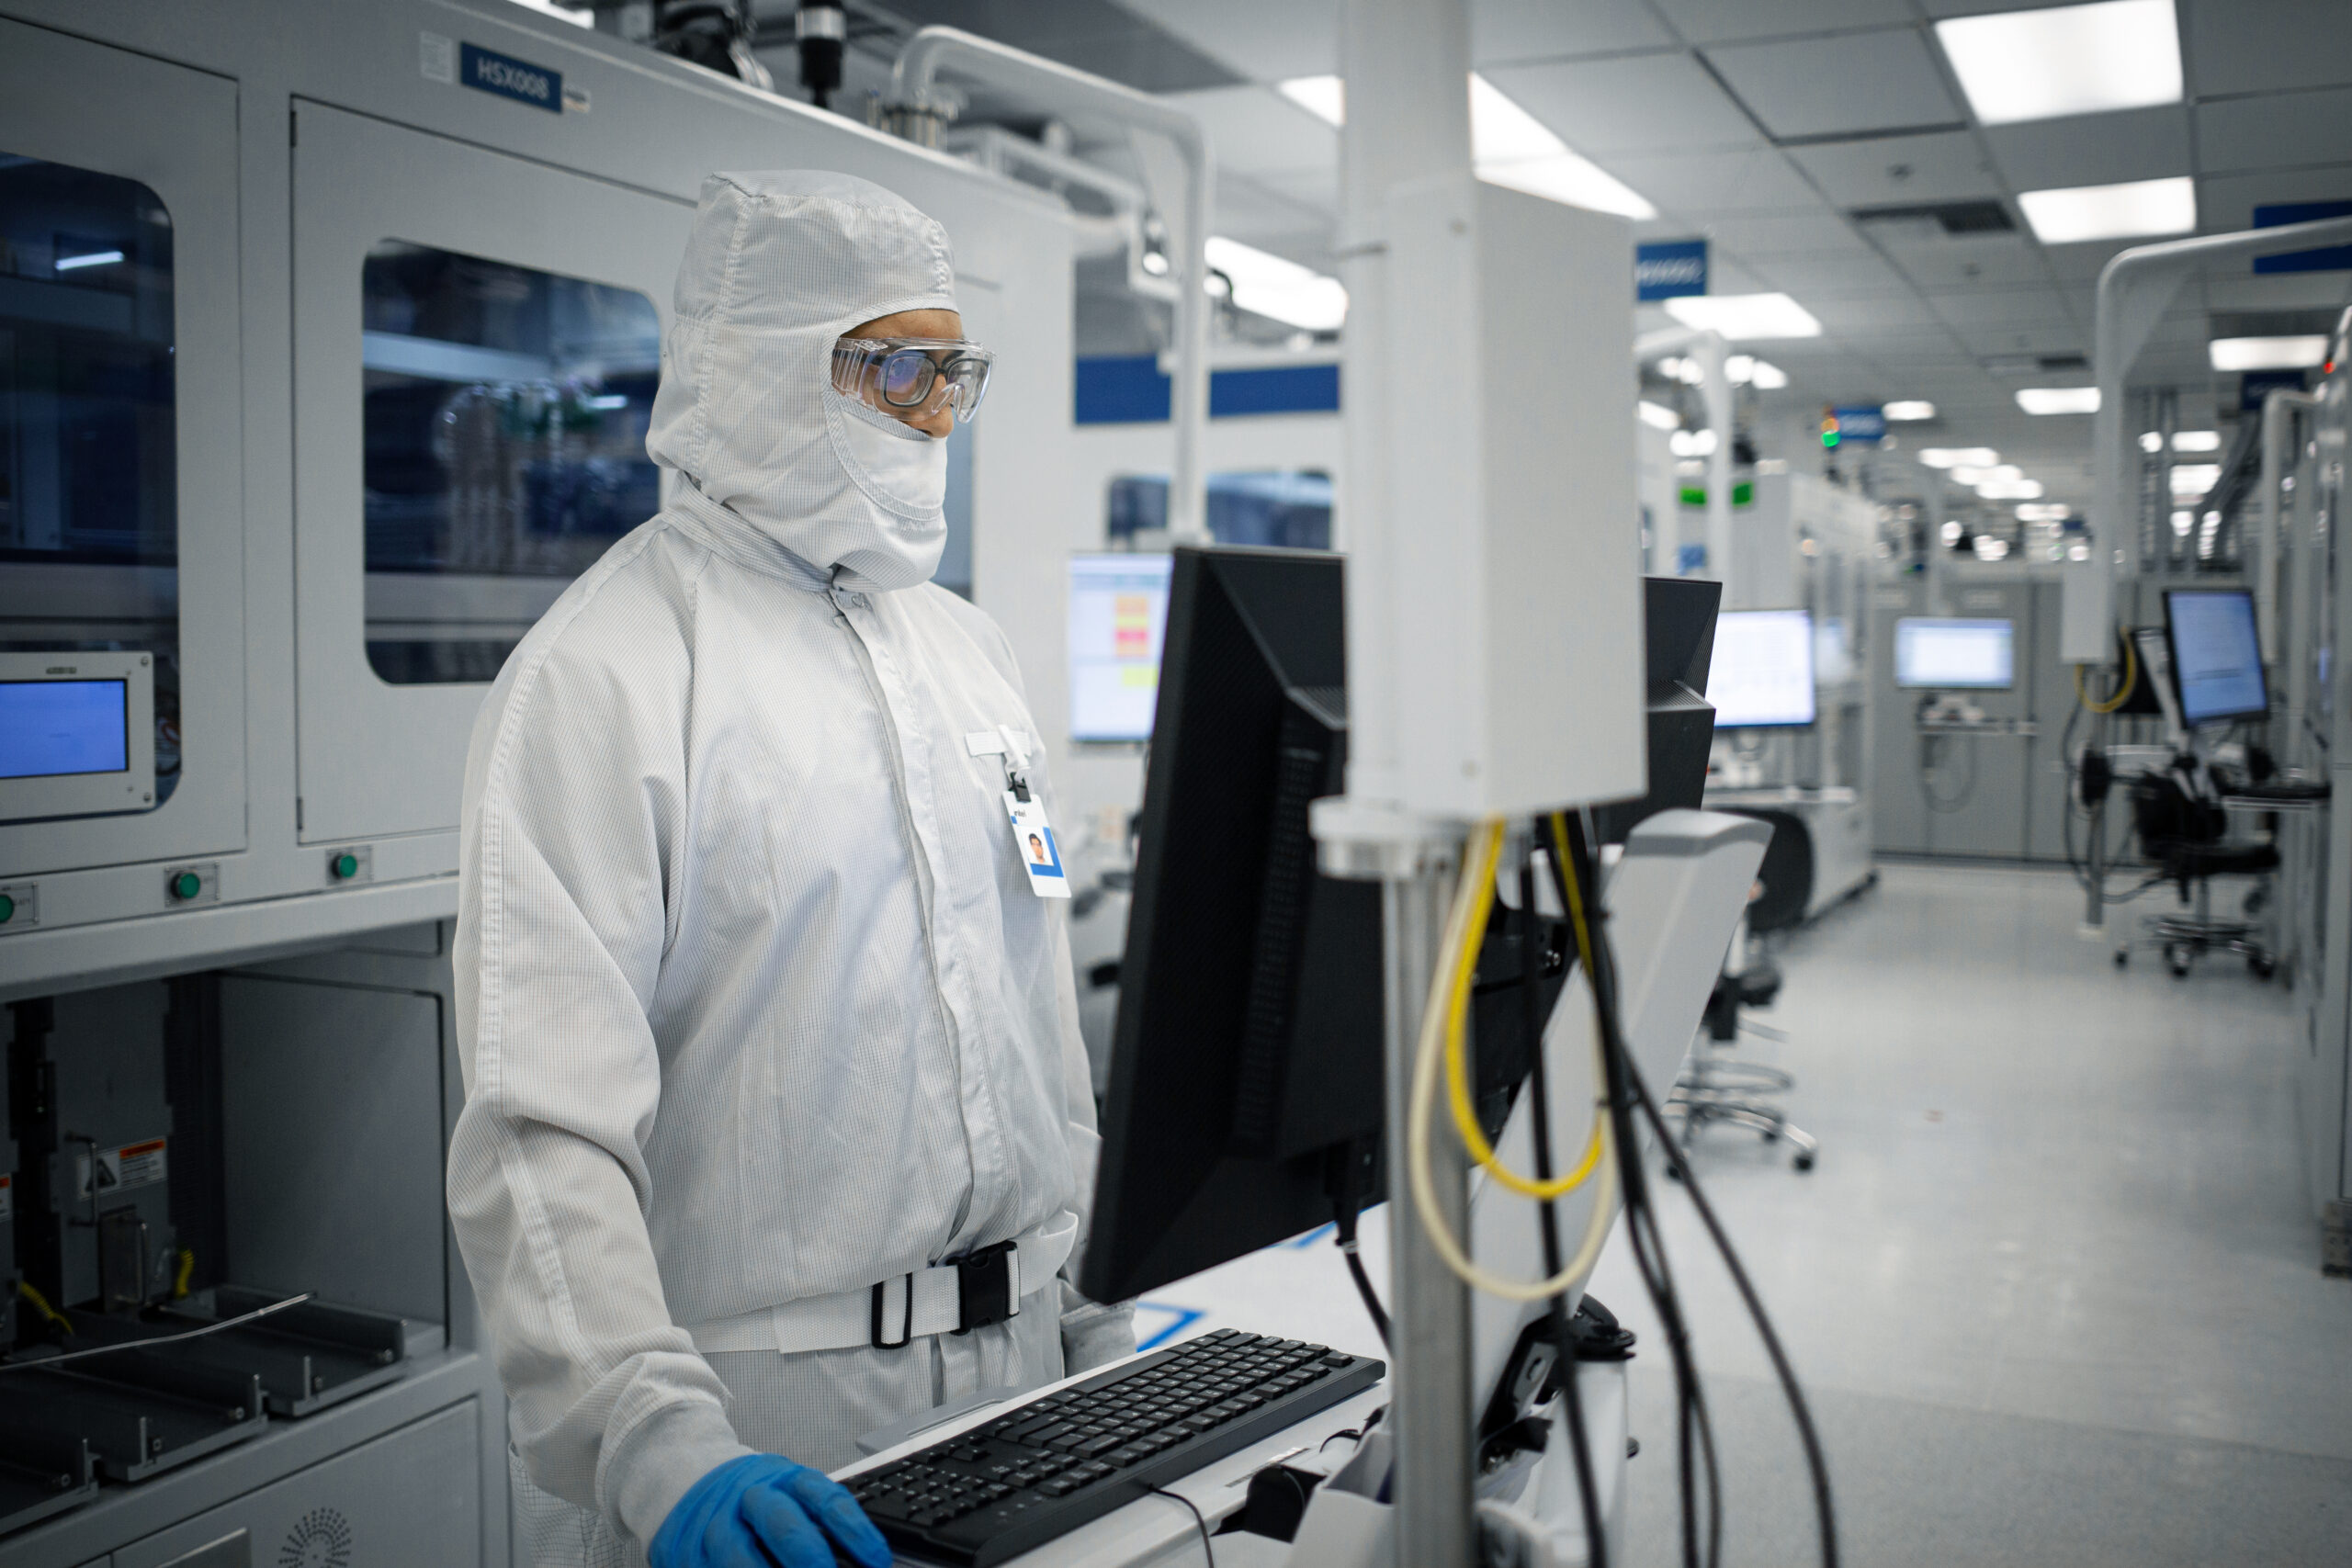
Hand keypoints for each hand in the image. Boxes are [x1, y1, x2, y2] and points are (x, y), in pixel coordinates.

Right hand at [649, 1453, 891, 1567]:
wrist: (688, 1474)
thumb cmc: (757, 1497)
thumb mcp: (791, 1495)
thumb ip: (822, 1524)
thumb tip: (865, 1560)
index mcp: (788, 1480)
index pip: (828, 1501)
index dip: (856, 1534)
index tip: (878, 1562)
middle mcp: (753, 1497)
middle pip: (785, 1526)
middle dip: (812, 1559)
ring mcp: (717, 1524)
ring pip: (741, 1554)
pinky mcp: (689, 1549)